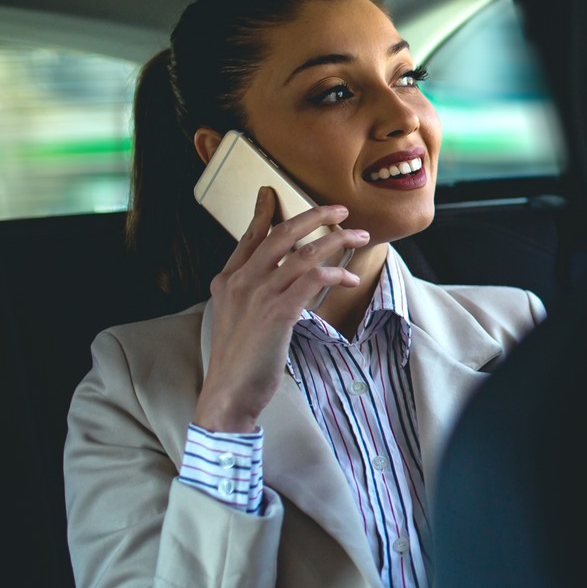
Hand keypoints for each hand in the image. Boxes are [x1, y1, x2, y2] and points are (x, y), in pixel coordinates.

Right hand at [193, 188, 367, 432]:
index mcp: (227, 280)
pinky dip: (334, 274)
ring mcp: (258, 296)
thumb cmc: (238, 360)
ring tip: (358, 236)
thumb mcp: (234, 318)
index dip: (263, 212)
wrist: (227, 394)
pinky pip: (312, 281)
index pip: (249, 237)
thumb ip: (250, 293)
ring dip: (336, 240)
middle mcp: (241, 282)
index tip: (272, 193)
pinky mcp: (277, 313)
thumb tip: (277, 279)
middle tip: (339, 210)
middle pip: (281, 234)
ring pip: (303, 253)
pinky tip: (349, 278)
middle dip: (314, 216)